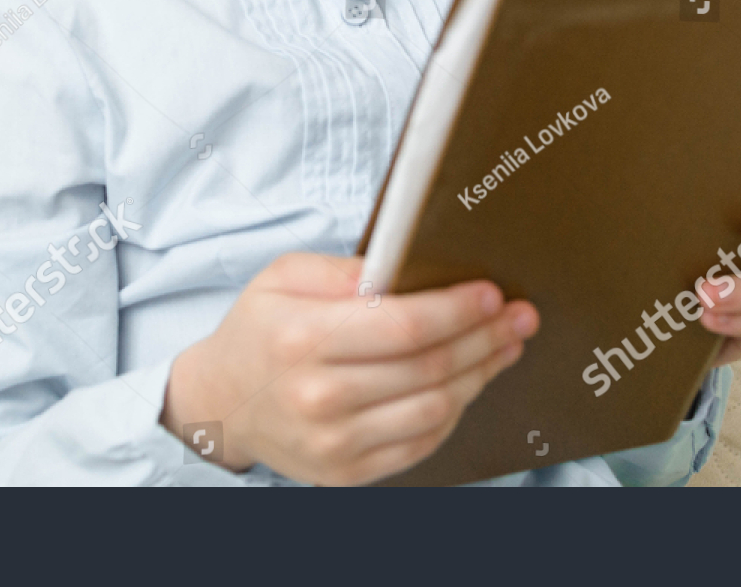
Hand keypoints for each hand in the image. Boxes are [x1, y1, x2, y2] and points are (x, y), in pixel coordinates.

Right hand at [160, 252, 537, 485]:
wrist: (221, 403)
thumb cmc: (259, 331)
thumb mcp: (284, 276)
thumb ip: (346, 269)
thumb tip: (411, 267)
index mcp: (303, 338)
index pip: (404, 326)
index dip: (458, 310)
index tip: (492, 293)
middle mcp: (319, 396)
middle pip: (429, 369)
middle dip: (486, 338)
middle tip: (519, 316)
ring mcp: (334, 443)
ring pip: (435, 409)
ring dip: (481, 375)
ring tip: (505, 347)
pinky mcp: (345, 473)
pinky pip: (421, 444)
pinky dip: (454, 412)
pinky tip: (468, 383)